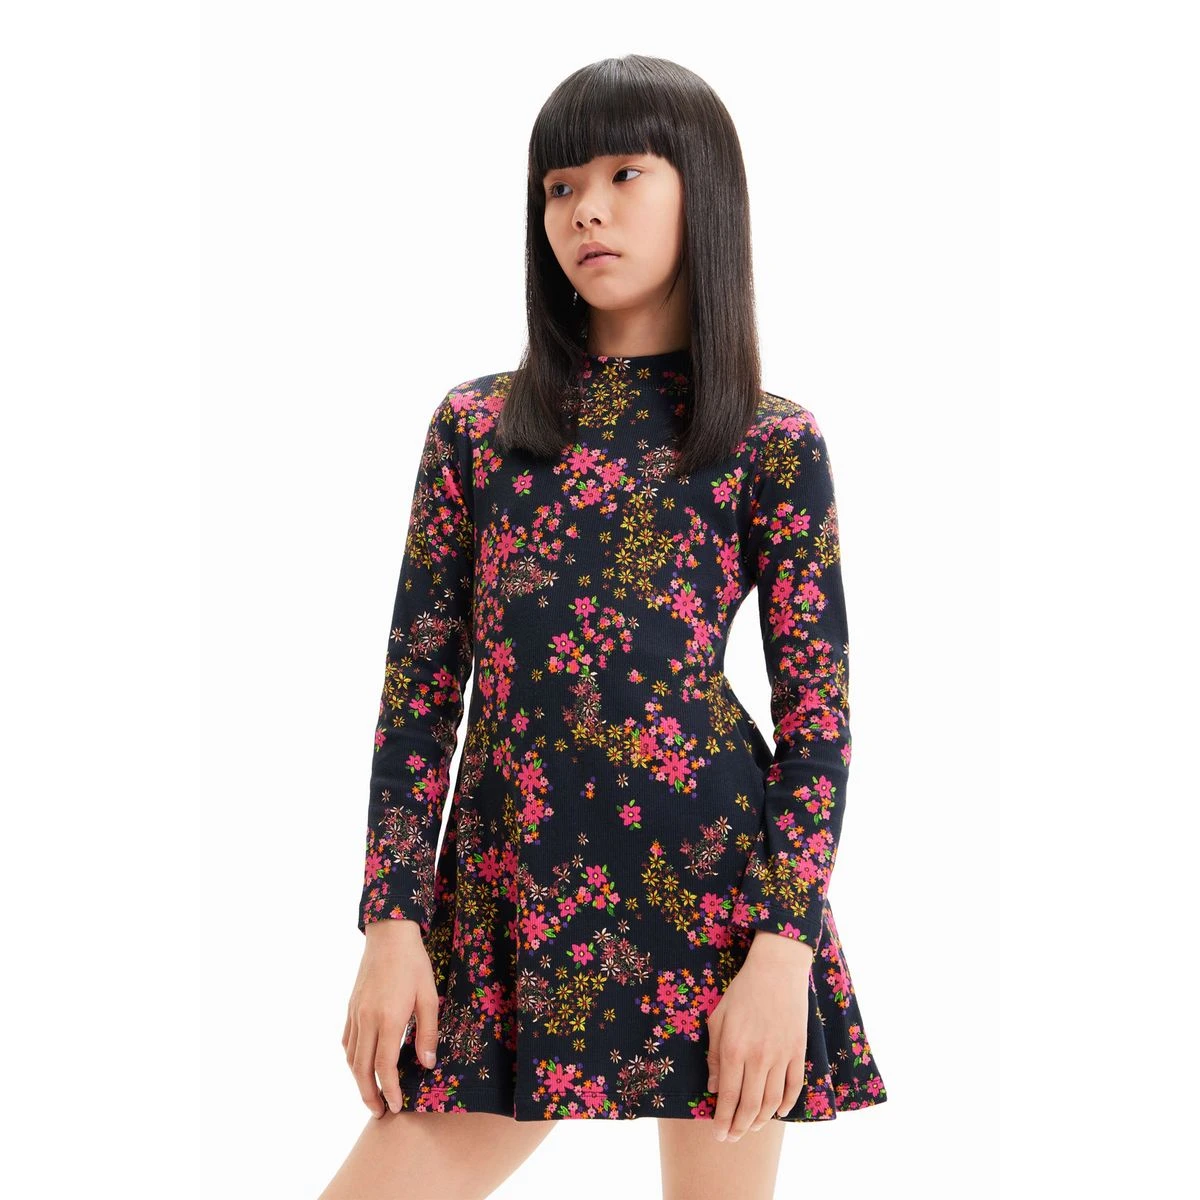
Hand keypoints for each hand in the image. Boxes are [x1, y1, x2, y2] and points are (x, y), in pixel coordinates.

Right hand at [343, 918, 439, 1117]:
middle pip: (362, 1069)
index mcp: (388, 1019)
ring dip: (359, 1080)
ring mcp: (355, 1014)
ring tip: (371, 1094)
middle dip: (370, 1095)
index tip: (396, 1107)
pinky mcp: (351, 1007)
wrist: (389, 935)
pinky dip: (352, 1059)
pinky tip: (361, 1064)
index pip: (384, 1066)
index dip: (389, 1090)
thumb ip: (427, 1032)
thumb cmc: (414, 964)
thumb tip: (427, 1064)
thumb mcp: (429, 996)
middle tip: (380, 1113)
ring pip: (351, 1057)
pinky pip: (347, 1041)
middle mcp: (367, 1020)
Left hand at [706, 931, 812, 1140]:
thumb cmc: (742, 992)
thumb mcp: (718, 1018)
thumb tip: (714, 1087)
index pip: (728, 1097)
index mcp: (734, 1049)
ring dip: (761, 1120)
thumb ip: (714, 1054)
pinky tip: (777, 1113)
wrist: (777, 970)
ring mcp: (781, 1056)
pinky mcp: (798, 1051)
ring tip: (752, 1128)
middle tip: (732, 1139)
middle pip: (750, 1105)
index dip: (723, 1120)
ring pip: (772, 1101)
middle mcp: (758, 1058)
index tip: (718, 1135)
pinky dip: (786, 1104)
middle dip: (740, 1128)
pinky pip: (794, 1087)